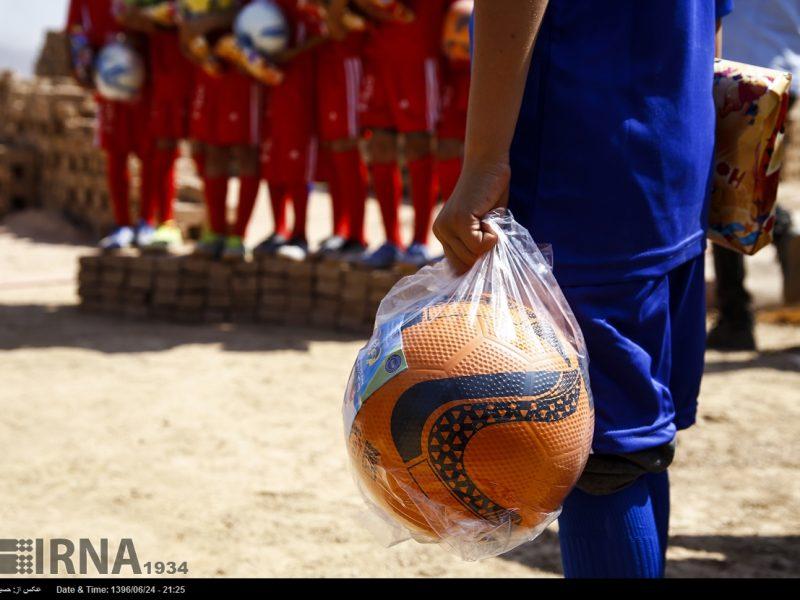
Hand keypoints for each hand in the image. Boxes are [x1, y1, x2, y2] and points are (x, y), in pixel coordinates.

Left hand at [433, 159, 510, 273]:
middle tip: (490, 227)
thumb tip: (483, 272)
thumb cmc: (490, 194)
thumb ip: (477, 245)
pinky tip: (489, 216)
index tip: (488, 249)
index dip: (476, 262)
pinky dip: (492, 236)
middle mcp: (440, 231)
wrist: (488, 164)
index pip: (457, 267)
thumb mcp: (482, 225)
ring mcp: (447, 226)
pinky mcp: (459, 220)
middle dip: (484, 252)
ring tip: (488, 219)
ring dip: (489, 242)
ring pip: (472, 256)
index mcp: (443, 234)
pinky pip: (478, 245)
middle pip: (466, 265)